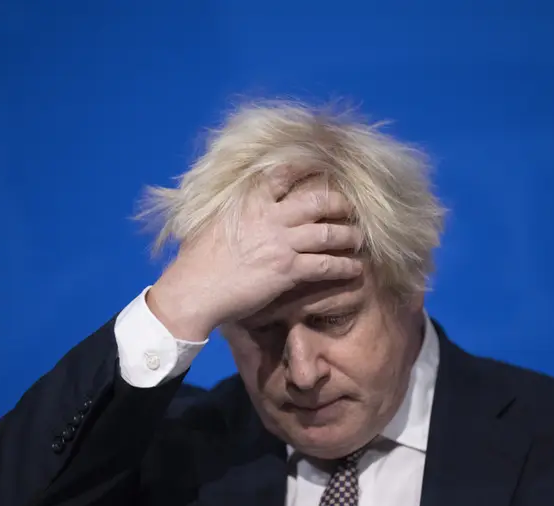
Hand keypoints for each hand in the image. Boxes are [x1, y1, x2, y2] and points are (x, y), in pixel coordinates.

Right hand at [147, 167, 363, 340]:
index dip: (307, 169)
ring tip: (359, 238)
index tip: (322, 168)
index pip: (284, 174)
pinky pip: (326, 264)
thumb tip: (235, 208)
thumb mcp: (212, 222)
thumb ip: (232, 211)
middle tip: (350, 207)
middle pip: (318, 201)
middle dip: (339, 203)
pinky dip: (344, 267)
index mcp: (250, 201)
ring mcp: (281, 242)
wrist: (194, 290)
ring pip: (328, 233)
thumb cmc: (196, 261)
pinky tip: (355, 269)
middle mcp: (270, 216)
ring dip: (349, 235)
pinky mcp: (288, 270)